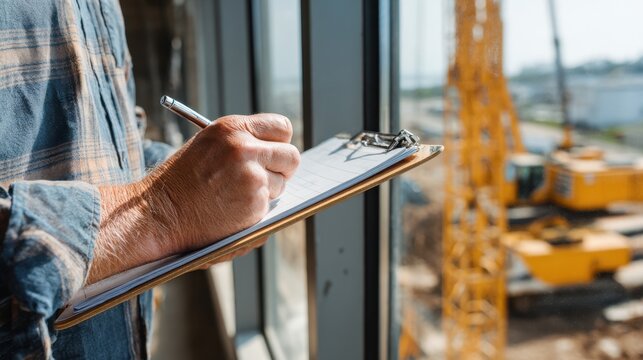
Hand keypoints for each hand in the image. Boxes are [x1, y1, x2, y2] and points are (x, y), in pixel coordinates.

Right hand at [88, 114, 298, 282]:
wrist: (158, 213)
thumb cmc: (180, 180)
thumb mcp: (208, 145)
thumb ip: (241, 142)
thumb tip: (275, 150)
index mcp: (233, 128)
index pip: (282, 127)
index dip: (279, 143)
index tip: (274, 153)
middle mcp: (245, 149)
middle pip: (291, 156)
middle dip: (283, 168)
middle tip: (267, 177)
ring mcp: (252, 178)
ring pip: (281, 185)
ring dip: (267, 192)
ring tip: (234, 196)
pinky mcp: (254, 205)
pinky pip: (270, 207)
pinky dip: (255, 211)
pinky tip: (230, 210)